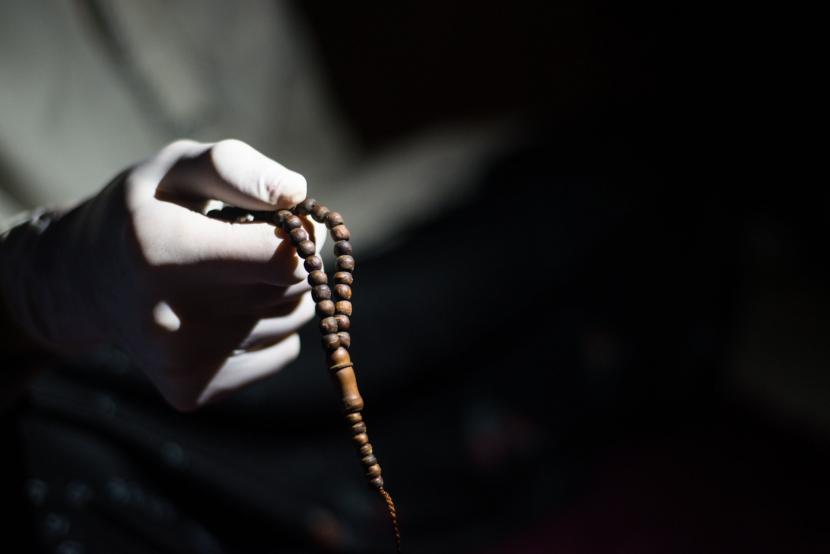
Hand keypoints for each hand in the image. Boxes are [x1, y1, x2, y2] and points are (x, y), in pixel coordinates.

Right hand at [0, 139, 323, 409]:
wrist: (82, 282)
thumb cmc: (142, 213)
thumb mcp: (176, 168)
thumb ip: (236, 169)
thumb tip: (297, 193)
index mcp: (164, 253)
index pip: (283, 260)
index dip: (301, 235)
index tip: (286, 219)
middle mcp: (173, 319)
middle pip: (293, 288)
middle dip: (285, 260)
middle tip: (243, 246)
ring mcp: (184, 364)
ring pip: (293, 319)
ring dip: (277, 293)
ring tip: (225, 278)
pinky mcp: (194, 391)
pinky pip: (282, 350)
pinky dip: (267, 328)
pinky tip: (221, 312)